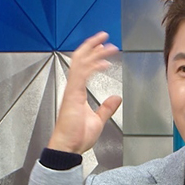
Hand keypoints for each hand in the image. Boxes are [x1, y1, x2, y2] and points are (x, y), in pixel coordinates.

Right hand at [48, 32, 121, 153]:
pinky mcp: (73, 96)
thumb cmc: (77, 136)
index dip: (92, 55)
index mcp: (77, 92)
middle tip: (104, 37)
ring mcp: (72, 91)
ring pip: (81, 63)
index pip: (83, 67)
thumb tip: (116, 98)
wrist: (68, 147)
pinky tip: (104, 63)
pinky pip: (82, 75)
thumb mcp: (98, 119)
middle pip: (80, 60)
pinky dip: (93, 66)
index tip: (103, 47)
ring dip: (94, 52)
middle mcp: (73, 89)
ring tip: (106, 44)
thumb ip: (106, 108)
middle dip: (92, 46)